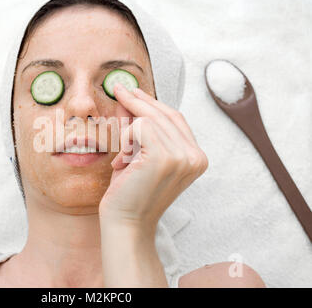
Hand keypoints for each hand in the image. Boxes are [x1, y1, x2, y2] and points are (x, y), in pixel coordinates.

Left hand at [99, 83, 208, 231]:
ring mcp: (183, 157)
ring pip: (150, 118)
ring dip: (128, 130)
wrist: (124, 223)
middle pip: (165, 113)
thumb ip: (136, 125)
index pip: (175, 118)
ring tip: (122, 156)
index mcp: (196, 157)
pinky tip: (122, 161)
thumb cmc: (129, 191)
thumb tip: (128, 96)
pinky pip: (140, 127)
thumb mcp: (136, 153)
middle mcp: (196, 157)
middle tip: (118, 90)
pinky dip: (125, 138)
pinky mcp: (165, 157)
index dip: (152, 102)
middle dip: (138, 100)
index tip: (132, 91)